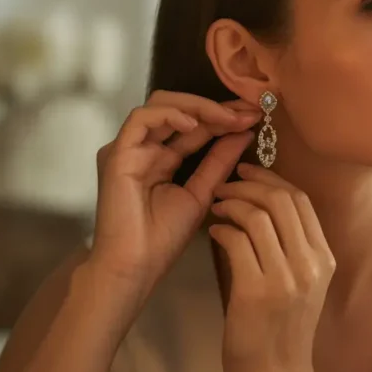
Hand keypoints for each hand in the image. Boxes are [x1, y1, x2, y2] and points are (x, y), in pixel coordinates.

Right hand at [86, 91, 260, 304]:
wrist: (135, 267)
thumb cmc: (163, 239)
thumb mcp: (202, 193)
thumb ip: (219, 161)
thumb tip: (245, 131)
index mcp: (162, 158)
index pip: (194, 126)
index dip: (224, 117)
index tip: (254, 116)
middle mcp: (144, 148)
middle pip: (179, 108)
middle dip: (215, 106)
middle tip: (247, 111)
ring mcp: (128, 148)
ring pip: (160, 104)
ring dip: (198, 106)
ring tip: (227, 118)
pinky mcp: (117, 152)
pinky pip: (141, 119)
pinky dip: (169, 114)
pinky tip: (195, 124)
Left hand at [208, 163, 335, 371]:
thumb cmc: (282, 333)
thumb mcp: (302, 287)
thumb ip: (291, 250)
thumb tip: (263, 209)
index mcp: (324, 260)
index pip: (301, 201)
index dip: (272, 178)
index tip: (249, 172)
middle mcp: (310, 265)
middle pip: (281, 201)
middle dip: (250, 183)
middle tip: (226, 182)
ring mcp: (285, 279)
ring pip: (258, 216)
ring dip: (232, 202)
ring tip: (216, 204)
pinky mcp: (256, 293)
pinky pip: (236, 241)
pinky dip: (222, 229)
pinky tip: (213, 232)